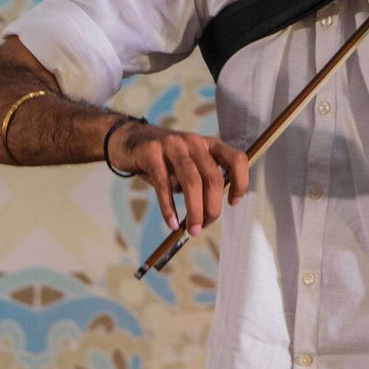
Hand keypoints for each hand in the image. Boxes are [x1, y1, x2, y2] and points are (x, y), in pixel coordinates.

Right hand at [110, 121, 248, 236]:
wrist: (128, 140)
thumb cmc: (164, 159)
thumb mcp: (189, 163)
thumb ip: (202, 180)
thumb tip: (210, 212)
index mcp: (209, 144)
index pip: (236, 159)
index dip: (240, 182)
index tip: (233, 202)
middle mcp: (194, 142)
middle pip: (213, 177)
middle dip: (212, 207)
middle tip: (204, 225)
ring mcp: (173, 145)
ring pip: (192, 181)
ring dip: (194, 210)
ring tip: (192, 229)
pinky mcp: (151, 153)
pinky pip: (163, 184)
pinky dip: (169, 207)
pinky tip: (171, 222)